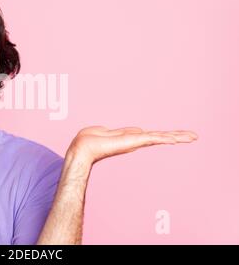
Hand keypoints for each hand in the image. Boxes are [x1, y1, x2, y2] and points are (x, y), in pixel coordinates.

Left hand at [65, 126, 197, 164]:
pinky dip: (163, 138)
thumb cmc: (91, 140)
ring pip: (159, 137)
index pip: (152, 135)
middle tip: (194, 136)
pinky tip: (175, 139)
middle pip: (160, 137)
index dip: (166, 135)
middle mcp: (135, 141)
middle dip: (177, 136)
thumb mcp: (110, 132)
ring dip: (176, 136)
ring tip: (192, 137)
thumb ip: (125, 131)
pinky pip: (151, 138)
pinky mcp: (131, 142)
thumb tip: (138, 130)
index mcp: (130, 138)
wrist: (83, 147)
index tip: (178, 136)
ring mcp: (134, 142)